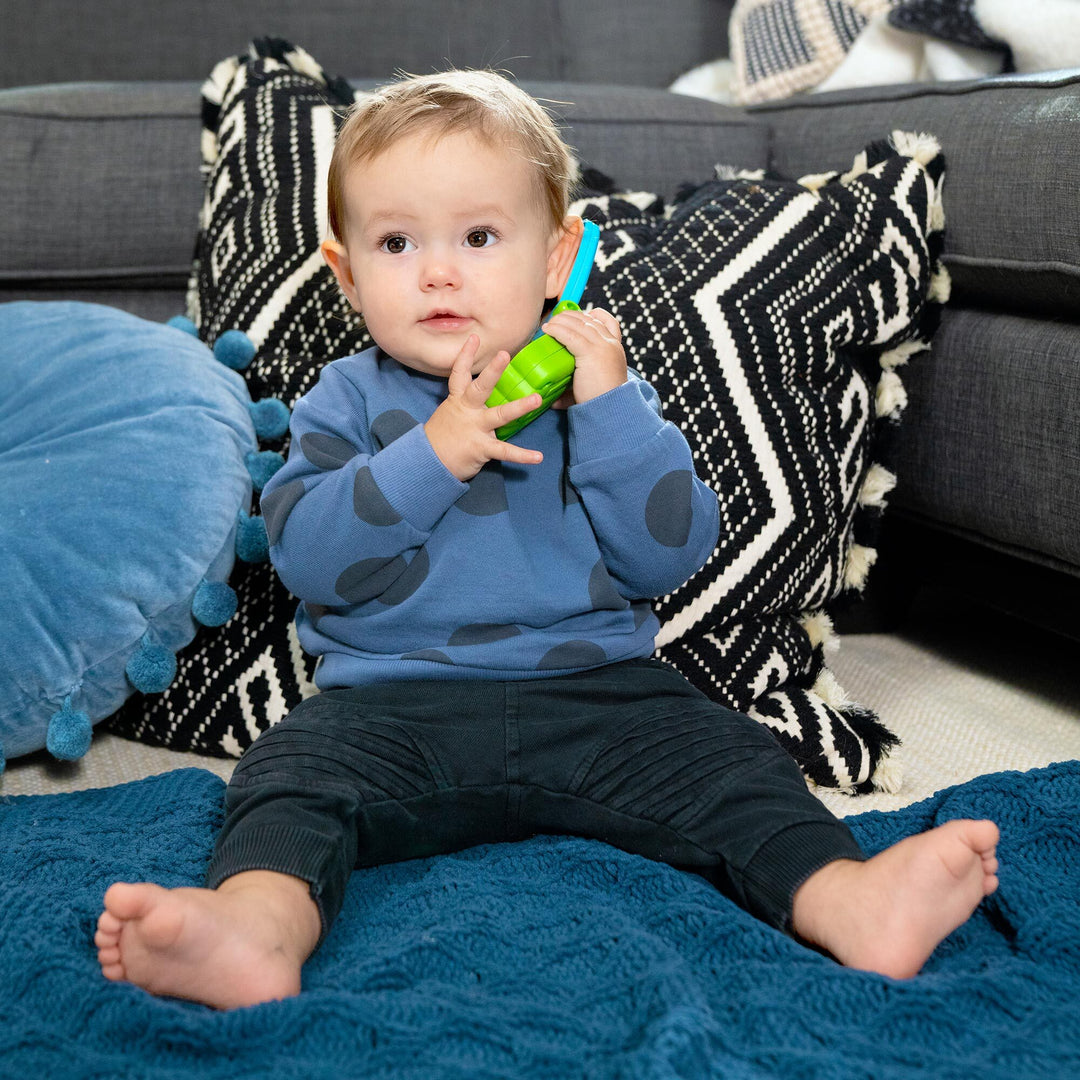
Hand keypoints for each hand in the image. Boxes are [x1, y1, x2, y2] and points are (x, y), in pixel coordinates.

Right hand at [425, 335, 544, 480]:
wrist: (428, 462)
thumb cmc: (442, 437)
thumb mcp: (450, 413)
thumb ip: (466, 403)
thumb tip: (484, 395)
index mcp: (458, 401)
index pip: (460, 374)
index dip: (466, 355)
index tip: (474, 337)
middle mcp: (467, 411)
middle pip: (480, 388)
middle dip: (492, 371)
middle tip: (504, 354)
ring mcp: (475, 429)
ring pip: (499, 415)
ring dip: (519, 407)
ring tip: (537, 399)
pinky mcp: (481, 448)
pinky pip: (504, 451)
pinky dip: (522, 455)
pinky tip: (538, 456)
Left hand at [543, 307, 626, 408]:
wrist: (610, 409)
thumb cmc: (600, 402)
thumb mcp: (594, 384)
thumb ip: (578, 385)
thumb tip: (553, 399)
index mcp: (616, 348)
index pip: (607, 321)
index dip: (591, 315)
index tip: (577, 317)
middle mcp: (611, 343)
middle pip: (588, 319)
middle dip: (570, 316)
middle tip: (556, 320)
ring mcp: (602, 346)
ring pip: (578, 324)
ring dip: (561, 321)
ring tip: (548, 325)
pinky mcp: (590, 352)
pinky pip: (570, 335)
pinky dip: (557, 330)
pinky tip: (547, 330)